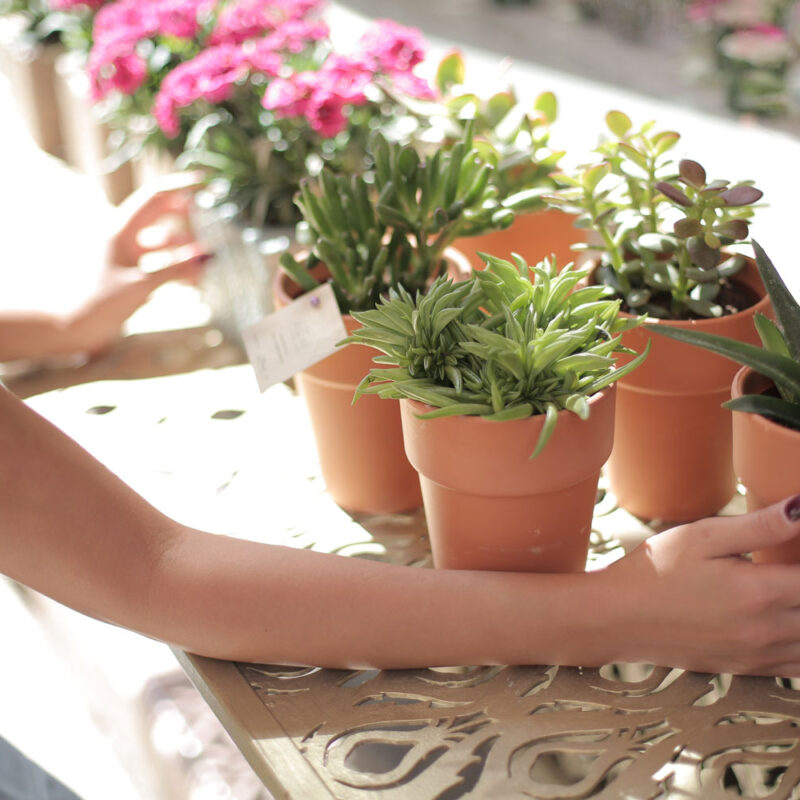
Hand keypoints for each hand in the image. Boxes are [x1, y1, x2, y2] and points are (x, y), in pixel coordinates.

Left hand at [71, 173, 209, 354]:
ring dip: (186, 253)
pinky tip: (192, 283)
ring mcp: (130, 256)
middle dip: (189, 223)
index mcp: (123, 230)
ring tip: (204, 272)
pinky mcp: (134, 275)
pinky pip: (163, 265)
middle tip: (211, 232)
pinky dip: (178, 270)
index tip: (206, 183)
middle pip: (163, 217)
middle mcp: (127, 238)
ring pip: (166, 244)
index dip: (181, 187)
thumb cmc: (100, 303)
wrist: (71, 328)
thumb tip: (207, 255)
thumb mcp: (141, 284)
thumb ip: (176, 269)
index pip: (156, 197)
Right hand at [599, 496, 799, 674]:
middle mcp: (767, 629)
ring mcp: (759, 655)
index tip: (796, 550)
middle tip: (789, 568)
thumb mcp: (701, 537)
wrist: (617, 618)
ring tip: (787, 590)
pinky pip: (799, 667)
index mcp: (760, 592)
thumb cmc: (655, 571)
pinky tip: (787, 621)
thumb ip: (758, 526)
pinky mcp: (747, 669)